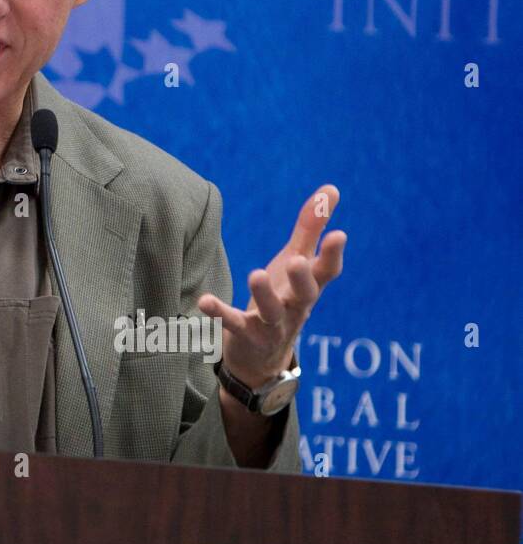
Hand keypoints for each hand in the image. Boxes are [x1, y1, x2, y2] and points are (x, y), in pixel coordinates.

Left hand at [198, 184, 346, 389]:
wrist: (263, 355)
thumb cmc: (284, 296)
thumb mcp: (296, 260)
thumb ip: (311, 227)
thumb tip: (332, 188)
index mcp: (309, 287)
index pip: (327, 271)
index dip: (333, 254)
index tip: (339, 234)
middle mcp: (295, 307)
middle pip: (306, 294)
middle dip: (302, 277)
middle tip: (296, 260)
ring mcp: (272, 325)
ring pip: (271, 312)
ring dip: (264, 294)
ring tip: (255, 274)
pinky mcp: (245, 335)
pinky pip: (233, 324)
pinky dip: (220, 313)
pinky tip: (204, 301)